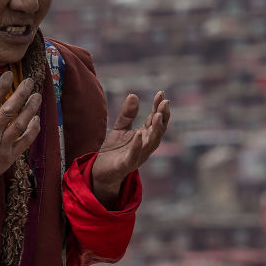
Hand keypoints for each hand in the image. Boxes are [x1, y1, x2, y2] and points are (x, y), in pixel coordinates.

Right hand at [0, 72, 41, 225]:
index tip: (9, 75)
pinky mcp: (10, 157)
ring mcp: (1, 147)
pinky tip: (36, 118)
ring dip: (30, 109)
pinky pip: (25, 141)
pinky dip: (33, 129)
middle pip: (8, 111)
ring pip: (19, 124)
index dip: (1, 87)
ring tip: (37, 96)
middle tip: (30, 81)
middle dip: (20, 94)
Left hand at [92, 91, 170, 206]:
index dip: (159, 107)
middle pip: (158, 130)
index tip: (161, 94)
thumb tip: (133, 95)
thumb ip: (127, 114)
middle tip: (165, 102)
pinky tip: (138, 134)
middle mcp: (145, 146)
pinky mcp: (126, 164)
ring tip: (157, 115)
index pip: (155, 120)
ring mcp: (138, 156)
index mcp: (145, 136)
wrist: (100, 171)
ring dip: (156, 129)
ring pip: (151, 143)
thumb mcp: (120, 128)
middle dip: (163, 116)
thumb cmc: (113, 150)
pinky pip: (134, 155)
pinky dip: (137, 145)